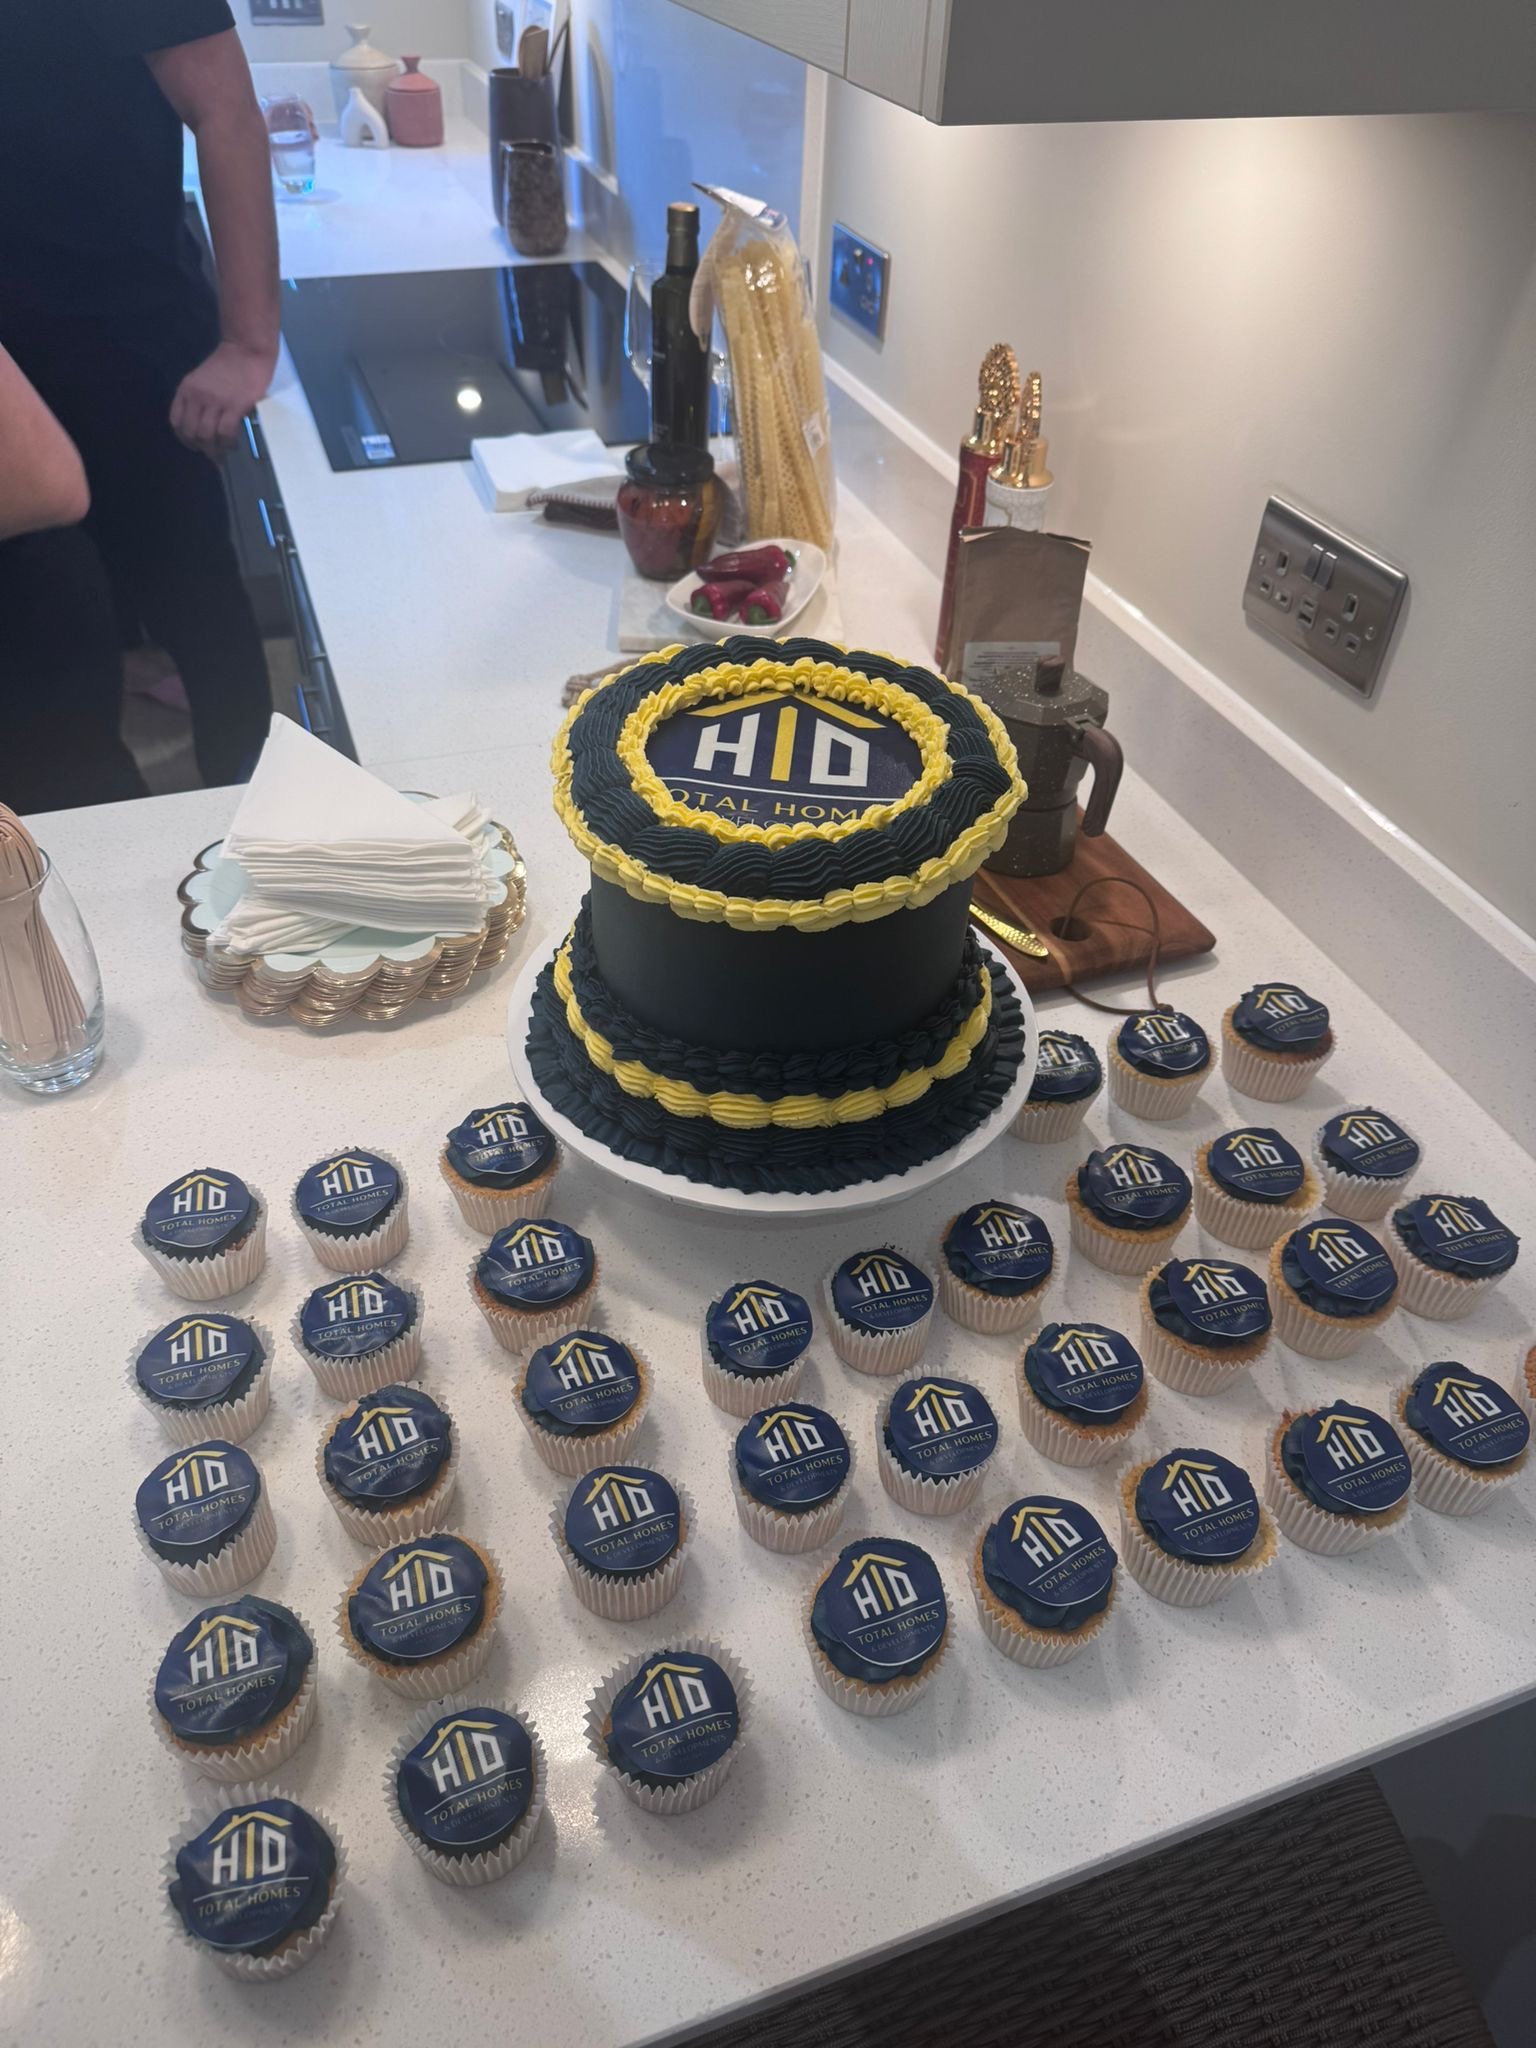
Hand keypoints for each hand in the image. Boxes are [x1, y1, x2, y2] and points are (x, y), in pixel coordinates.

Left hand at [169, 340, 275, 457]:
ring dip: (214, 450)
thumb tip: (203, 423)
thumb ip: (198, 398)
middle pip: (191, 432)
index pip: (176, 421)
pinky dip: (228, 443)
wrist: (246, 349)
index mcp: (186, 389)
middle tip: (211, 454)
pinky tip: (233, 444)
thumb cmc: (228, 364)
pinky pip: (226, 432)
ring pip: (207, 435)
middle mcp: (197, 397)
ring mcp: (215, 401)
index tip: (194, 445)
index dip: (184, 438)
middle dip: (200, 448)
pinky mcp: (234, 406)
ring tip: (222, 454)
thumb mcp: (202, 379)